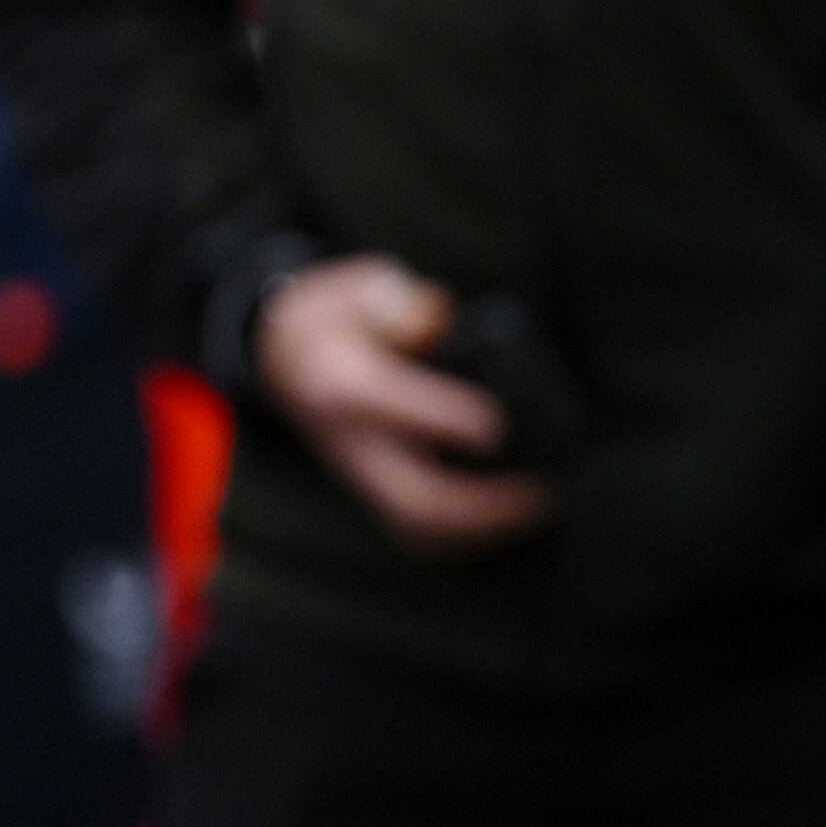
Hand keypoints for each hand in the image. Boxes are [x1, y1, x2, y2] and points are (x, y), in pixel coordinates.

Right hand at [258, 255, 551, 554]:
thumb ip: (390, 301)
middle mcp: (349, 438)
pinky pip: (418, 530)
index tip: (497, 426)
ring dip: (482, 529)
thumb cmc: (334, 319)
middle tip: (541, 491)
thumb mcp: (351, 290)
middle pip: (411, 495)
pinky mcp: (374, 489)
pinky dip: (466, 536)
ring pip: (418, 524)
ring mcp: (361, 472)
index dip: (446, 420)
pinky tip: (509, 522)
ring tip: (536, 509)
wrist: (284, 358)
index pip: (386, 407)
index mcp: (338, 383)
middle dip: (482, 504)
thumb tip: (431, 321)